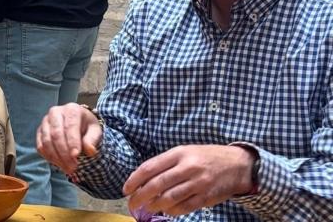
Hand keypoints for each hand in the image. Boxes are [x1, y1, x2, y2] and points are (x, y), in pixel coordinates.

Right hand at [36, 103, 102, 174]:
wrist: (77, 122)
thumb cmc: (86, 126)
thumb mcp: (95, 131)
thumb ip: (92, 140)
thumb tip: (90, 151)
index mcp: (71, 109)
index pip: (70, 126)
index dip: (72, 142)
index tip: (76, 156)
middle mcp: (55, 112)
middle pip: (56, 134)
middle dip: (64, 153)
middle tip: (72, 167)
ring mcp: (45, 121)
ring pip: (46, 141)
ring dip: (56, 158)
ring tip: (67, 168)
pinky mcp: (40, 131)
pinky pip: (40, 146)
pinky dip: (48, 157)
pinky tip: (59, 163)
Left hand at [123, 145, 255, 215]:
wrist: (237, 164)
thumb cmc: (205, 157)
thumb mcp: (185, 152)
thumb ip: (165, 164)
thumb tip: (143, 180)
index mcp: (178, 154)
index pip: (150, 167)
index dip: (135, 179)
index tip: (126, 189)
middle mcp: (187, 167)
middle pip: (157, 184)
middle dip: (140, 196)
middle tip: (132, 203)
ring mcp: (198, 183)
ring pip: (169, 198)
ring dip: (154, 206)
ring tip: (147, 208)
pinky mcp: (206, 197)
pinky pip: (184, 207)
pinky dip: (171, 211)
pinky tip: (166, 211)